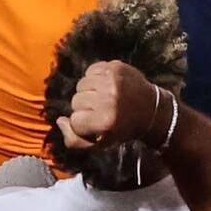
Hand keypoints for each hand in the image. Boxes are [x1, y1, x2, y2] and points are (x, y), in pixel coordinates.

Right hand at [60, 56, 174, 154]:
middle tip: (100, 110)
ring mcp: (112, 80)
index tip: (95, 124)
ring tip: (102, 97)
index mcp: (105, 121)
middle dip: (84, 107)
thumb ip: (75, 140)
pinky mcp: (116, 66)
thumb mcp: (101, 144)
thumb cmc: (123, 129)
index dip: (82, 124)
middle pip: (76, 100)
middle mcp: (108, 99)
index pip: (74, 120)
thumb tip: (60, 120)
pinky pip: (91, 70)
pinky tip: (106, 85)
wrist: (151, 109)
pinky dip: (94, 77)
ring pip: (81, 84)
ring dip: (89, 91)